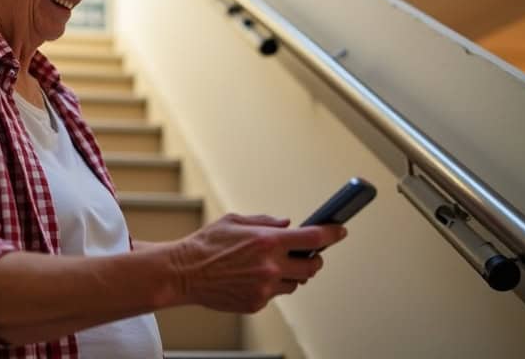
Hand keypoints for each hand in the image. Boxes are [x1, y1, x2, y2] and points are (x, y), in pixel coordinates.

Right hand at [168, 213, 345, 312]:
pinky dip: (271, 286)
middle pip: (313, 267)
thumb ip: (265, 221)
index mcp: (267, 241)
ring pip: (296, 283)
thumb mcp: (235, 221)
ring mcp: (265, 287)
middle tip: (307, 254)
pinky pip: (275, 294)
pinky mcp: (257, 303)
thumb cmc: (206, 245)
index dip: (332, 233)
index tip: (340, 230)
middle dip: (314, 260)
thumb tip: (287, 224)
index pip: (313, 239)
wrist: (184, 273)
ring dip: (291, 274)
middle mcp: (270, 266)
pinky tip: (253, 277)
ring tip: (271, 266)